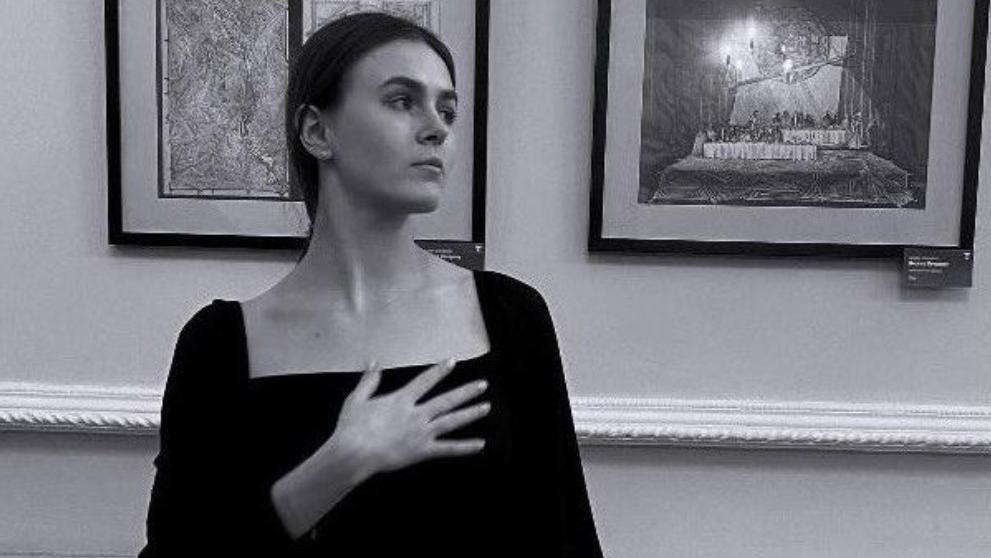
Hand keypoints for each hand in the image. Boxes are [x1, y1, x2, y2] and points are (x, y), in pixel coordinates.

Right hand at [331, 358, 490, 475]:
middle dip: (466, 391)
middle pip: (446, 400)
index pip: (425, 381)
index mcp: (402, 400)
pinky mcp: (422, 451)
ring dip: (470, 413)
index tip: (453, 362)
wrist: (355, 453)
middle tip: (483, 385)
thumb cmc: (352, 427)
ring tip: (486, 407)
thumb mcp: (357, 400)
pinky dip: (465, 447)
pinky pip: (448, 449)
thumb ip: (369, 381)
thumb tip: (374, 362)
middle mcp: (416, 414)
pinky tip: (480, 444)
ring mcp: (422, 433)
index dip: (439, 370)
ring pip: (452, 421)